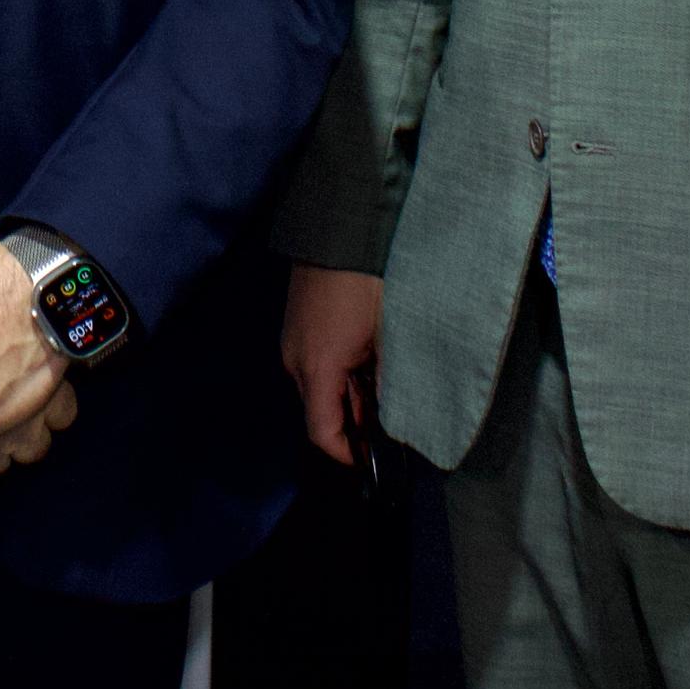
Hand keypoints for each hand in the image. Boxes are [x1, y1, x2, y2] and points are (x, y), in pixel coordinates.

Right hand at [280, 265, 384, 465]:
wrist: (340, 228)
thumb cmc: (366, 281)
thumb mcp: (388, 335)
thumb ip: (389, 381)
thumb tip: (396, 412)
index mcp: (317, 367)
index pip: (322, 432)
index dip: (346, 454)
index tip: (370, 460)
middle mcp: (295, 360)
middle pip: (321, 411)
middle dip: (354, 419)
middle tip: (391, 410)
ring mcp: (292, 342)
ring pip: (319, 387)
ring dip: (349, 393)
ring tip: (383, 375)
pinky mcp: (297, 327)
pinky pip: (315, 365)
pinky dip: (340, 372)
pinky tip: (366, 353)